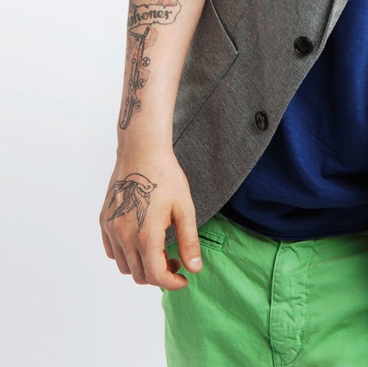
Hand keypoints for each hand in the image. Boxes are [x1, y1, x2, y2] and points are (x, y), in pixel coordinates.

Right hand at [99, 149, 201, 289]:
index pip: (156, 276)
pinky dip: (126, 256)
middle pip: (139, 275)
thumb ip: (189, 241)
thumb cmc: (166, 177)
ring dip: (142, 267)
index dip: (172, 283)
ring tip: (160, 251)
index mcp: (146, 236)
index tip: (184, 279)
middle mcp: (124, 236)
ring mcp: (111, 229)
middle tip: (176, 261)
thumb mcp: (185, 208)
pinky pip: (112, 251)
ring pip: (124, 266)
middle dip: (159, 275)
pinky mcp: (104, 221)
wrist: (141, 152)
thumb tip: (195, 268)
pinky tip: (142, 242)